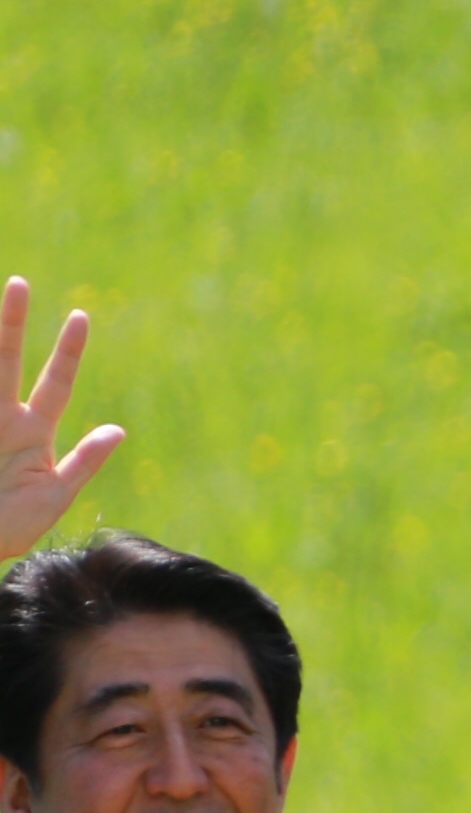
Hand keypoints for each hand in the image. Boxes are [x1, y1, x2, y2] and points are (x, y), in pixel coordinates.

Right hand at [0, 277, 125, 557]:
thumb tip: (118, 429)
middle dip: (10, 323)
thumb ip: (83, 462)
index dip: (67, 351)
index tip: (79, 316)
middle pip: (5, 360)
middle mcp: (1, 419)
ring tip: (4, 294)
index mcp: (32, 433)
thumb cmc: (9, 529)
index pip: (54, 383)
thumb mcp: (53, 497)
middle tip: (18, 283)